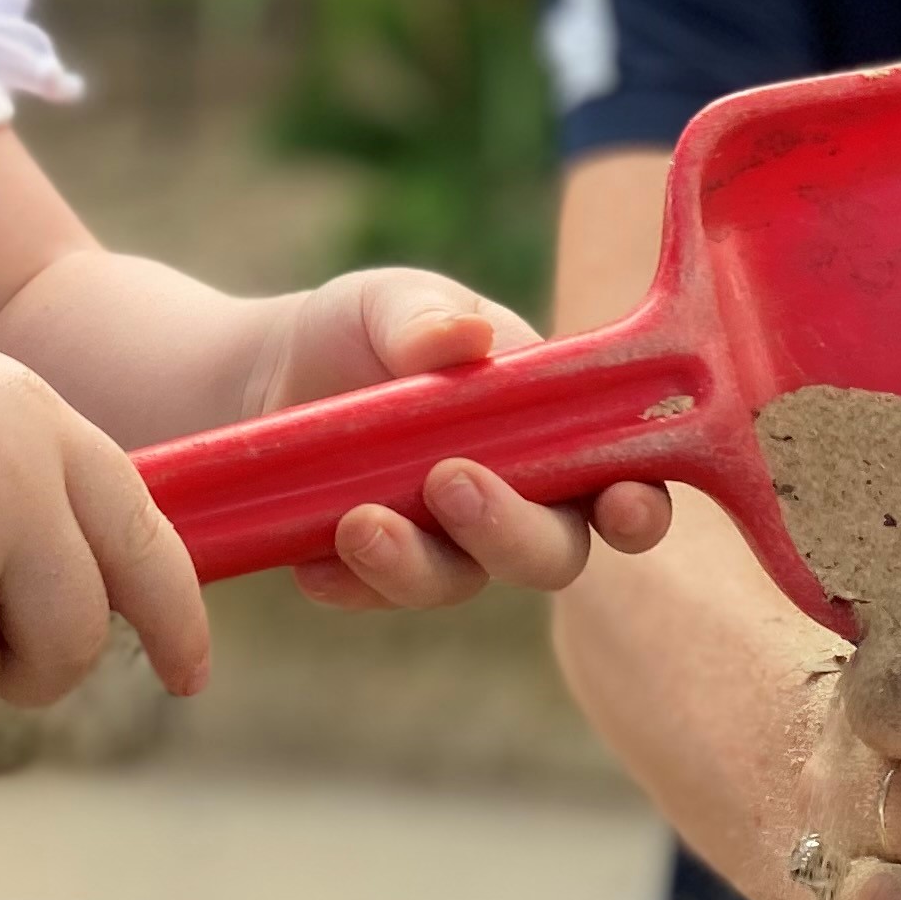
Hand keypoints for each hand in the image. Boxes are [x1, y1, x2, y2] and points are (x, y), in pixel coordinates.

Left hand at [251, 265, 671, 610]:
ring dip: (417, 563)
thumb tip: (466, 339)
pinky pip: (377, 597)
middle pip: (552, 552)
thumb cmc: (362, 328)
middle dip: (512, 530)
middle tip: (451, 482)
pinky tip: (316, 561)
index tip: (622, 503)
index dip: (637, 505)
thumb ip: (428, 317)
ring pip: (461, 582)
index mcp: (551, 427)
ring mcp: (447, 543)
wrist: (263, 371)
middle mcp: (515, 498)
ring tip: (360, 521)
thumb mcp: (391, 302)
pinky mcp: (378, 572)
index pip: (623, 479)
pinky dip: (352, 583)